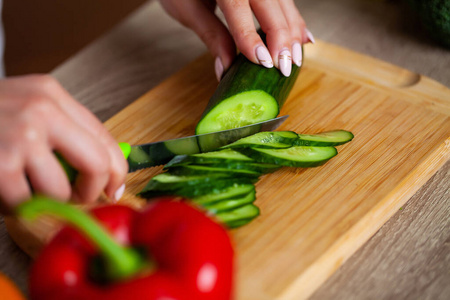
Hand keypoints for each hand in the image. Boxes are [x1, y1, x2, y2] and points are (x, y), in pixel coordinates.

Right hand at [0, 75, 127, 212]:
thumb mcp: (27, 106)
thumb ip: (64, 130)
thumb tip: (104, 167)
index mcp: (52, 95)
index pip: (105, 138)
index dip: (117, 171)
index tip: (114, 187)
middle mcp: (41, 110)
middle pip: (96, 164)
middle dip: (92, 190)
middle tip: (82, 197)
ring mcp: (20, 136)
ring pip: (60, 190)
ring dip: (44, 199)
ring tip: (23, 186)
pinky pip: (25, 203)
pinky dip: (15, 205)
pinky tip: (2, 188)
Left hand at [159, 0, 312, 78]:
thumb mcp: (188, 11)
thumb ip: (211, 36)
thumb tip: (226, 69)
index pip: (238, 7)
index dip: (252, 36)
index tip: (263, 62)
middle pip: (271, 6)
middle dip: (281, 39)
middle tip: (284, 69)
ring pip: (284, 4)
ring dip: (293, 33)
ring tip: (295, 60)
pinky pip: (286, 3)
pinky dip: (294, 22)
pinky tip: (302, 40)